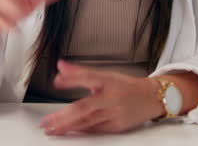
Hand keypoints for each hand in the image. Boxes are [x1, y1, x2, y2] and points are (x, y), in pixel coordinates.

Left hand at [39, 60, 163, 134]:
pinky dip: (81, 130)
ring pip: (88, 121)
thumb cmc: (126, 86)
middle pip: (84, 107)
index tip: (56, 82)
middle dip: (63, 116)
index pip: (88, 77)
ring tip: (52, 128)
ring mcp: (114, 113)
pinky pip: (96, 129)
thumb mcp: (104, 74)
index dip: (71, 79)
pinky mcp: (117, 126)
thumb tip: (61, 66)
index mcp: (108, 81)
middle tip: (46, 121)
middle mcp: (111, 97)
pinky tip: (70, 131)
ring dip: (67, 126)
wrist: (150, 98)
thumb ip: (80, 72)